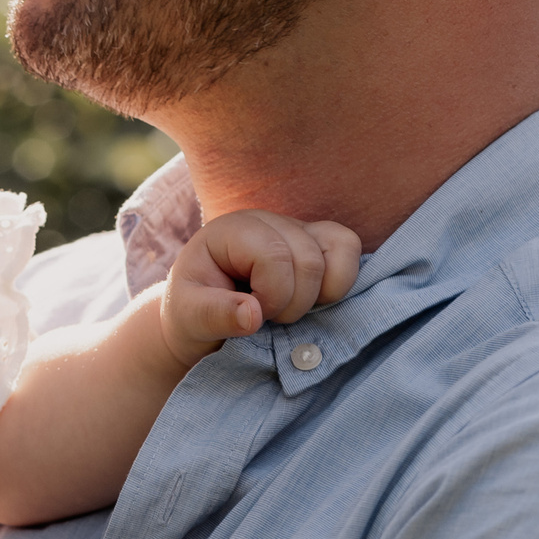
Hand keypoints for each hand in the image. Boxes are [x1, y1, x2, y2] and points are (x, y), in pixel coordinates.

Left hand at [160, 211, 363, 368]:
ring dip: (322, 295)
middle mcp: (269, 220)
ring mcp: (297, 228)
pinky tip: (315, 301)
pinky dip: (342, 282)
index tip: (252, 315)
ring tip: (291, 309)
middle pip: (309, 259)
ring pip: (339, 248)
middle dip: (295, 304)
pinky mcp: (318, 242)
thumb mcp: (189, 317)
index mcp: (233, 230)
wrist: (203, 315)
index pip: (274, 257)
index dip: (272, 297)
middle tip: (270, 319)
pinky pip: (349, 248)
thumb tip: (253, 314)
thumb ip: (216, 315)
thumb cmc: (194, 312)